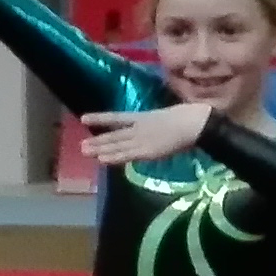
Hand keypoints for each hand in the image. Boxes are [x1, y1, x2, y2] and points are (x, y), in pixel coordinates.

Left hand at [81, 100, 213, 167]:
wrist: (194, 123)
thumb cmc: (191, 117)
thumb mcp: (171, 116)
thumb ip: (161, 124)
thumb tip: (160, 128)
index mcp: (145, 117)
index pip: (118, 117)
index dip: (101, 118)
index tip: (84, 118)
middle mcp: (139, 128)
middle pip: (114, 135)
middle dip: (98, 140)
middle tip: (81, 146)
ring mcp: (142, 139)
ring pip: (117, 145)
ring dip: (101, 148)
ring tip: (84, 151)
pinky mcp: (147, 151)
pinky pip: (127, 155)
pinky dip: (114, 157)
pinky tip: (102, 159)